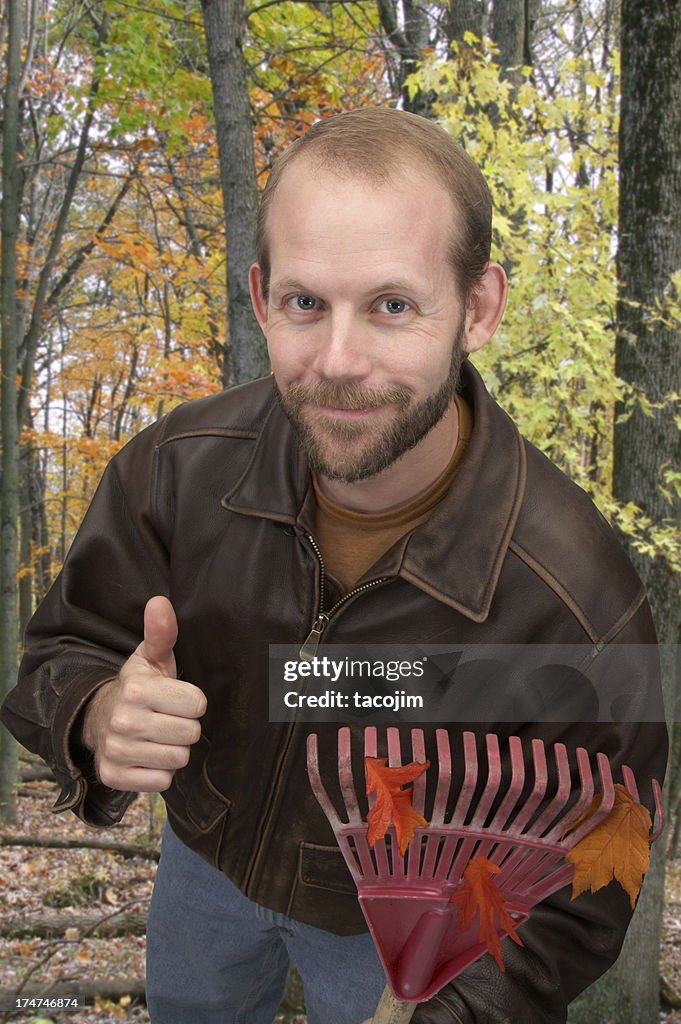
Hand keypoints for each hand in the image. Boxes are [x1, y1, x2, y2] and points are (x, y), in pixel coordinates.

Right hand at [82, 596, 206, 791]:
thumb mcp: (151, 658)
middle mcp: (123, 720)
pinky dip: (160, 772)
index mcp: (137, 689)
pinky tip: (147, 755)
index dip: (192, 702)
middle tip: (167, 719)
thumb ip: (161, 632)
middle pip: (191, 734)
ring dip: (173, 750)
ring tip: (157, 736)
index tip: (175, 699)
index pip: (197, 704)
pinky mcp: (114, 776)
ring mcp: (117, 751)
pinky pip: (162, 782)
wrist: (99, 718)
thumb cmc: (138, 687)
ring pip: (179, 759)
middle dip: (185, 727)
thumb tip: (160, 602)